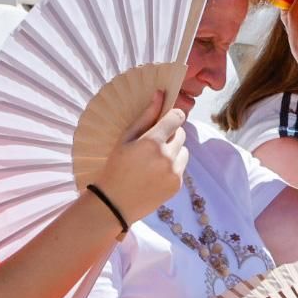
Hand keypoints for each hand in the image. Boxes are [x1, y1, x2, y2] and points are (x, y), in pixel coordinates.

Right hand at [98, 92, 188, 221]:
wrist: (114, 203)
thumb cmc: (115, 166)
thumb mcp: (125, 139)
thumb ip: (146, 116)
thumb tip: (161, 94)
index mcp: (152, 142)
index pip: (177, 118)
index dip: (173, 115)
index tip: (167, 118)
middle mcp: (167, 157)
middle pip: (181, 134)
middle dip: (170, 134)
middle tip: (152, 144)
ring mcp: (174, 172)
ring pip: (184, 150)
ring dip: (174, 151)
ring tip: (153, 160)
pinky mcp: (177, 185)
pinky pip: (181, 167)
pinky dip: (173, 167)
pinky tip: (155, 173)